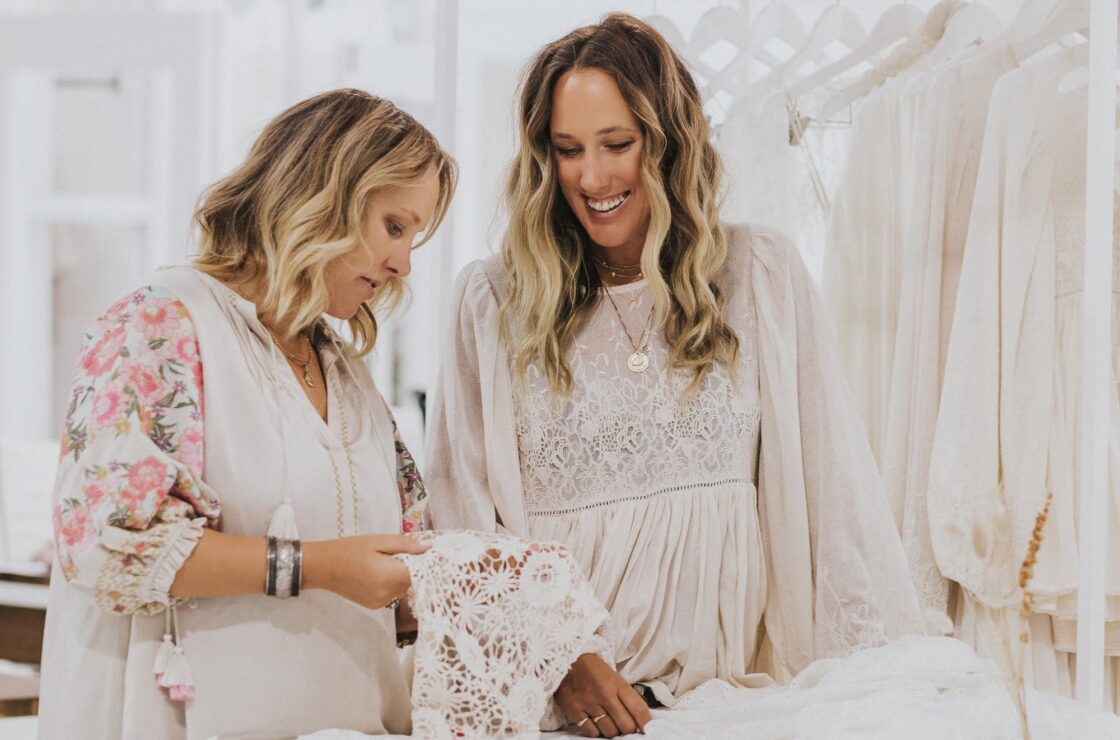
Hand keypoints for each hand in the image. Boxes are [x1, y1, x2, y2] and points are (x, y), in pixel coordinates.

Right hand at [304, 534, 427, 610]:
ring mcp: (381, 602)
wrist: (322, 567)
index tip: (421, 551)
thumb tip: (428, 549)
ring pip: (403, 587)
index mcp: (389, 576)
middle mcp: (388, 593)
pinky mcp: (374, 606)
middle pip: (412, 580)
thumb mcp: (378, 541)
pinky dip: (390, 583)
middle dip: (409, 566)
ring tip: (382, 563)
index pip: (420, 572)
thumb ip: (405, 545)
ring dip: (399, 576)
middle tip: (393, 553)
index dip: (423, 561)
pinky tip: (375, 573)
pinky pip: (392, 593)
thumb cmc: (349, 550)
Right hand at [556, 653, 650, 736]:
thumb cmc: (594, 670)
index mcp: (617, 683)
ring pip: (610, 732)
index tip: (647, 729)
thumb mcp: (614, 677)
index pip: (638, 709)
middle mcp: (604, 694)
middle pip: (626, 725)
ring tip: (609, 722)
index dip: (646, 723)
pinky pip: (591, 732)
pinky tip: (595, 723)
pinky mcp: (574, 710)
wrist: (566, 658)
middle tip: (624, 724)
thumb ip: (626, 697)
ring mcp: (588, 703)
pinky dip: (596, 731)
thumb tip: (640, 721)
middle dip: (628, 728)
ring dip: (612, 730)